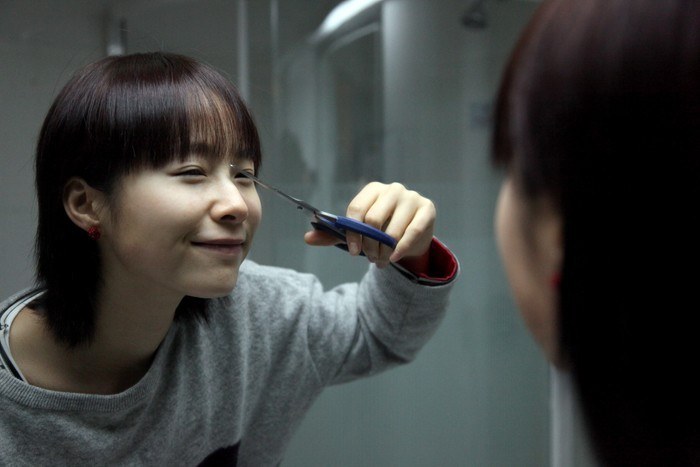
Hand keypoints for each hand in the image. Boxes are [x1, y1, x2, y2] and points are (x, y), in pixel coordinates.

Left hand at [304, 182, 435, 267]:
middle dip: (369, 244)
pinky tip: (394, 258)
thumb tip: (307, 238)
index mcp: (372, 190)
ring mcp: (411, 198)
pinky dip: (400, 249)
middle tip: (370, 258)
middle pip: (373, 219)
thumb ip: (334, 235)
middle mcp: (392, 189)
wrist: (412, 236)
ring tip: (381, 261)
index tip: (352, 251)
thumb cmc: (381, 230)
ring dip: (384, 251)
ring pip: (392, 230)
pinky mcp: (427, 209)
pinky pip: (412, 232)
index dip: (352, 232)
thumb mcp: (357, 232)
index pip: (357, 209)